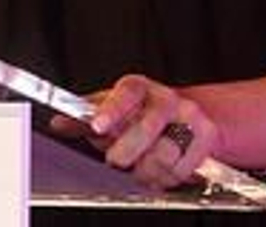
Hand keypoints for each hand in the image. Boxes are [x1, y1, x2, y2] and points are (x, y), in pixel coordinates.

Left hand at [86, 74, 219, 188]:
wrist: (186, 115)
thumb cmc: (140, 114)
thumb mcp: (110, 110)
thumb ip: (83, 118)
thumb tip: (59, 123)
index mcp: (137, 88)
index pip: (125, 93)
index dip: (111, 110)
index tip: (98, 126)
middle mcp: (165, 98)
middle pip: (145, 128)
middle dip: (126, 151)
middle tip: (116, 159)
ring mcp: (189, 115)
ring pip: (163, 154)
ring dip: (145, 170)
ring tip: (139, 166)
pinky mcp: (206, 135)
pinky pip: (180, 168)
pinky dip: (164, 178)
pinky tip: (158, 170)